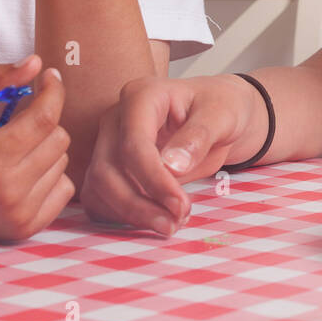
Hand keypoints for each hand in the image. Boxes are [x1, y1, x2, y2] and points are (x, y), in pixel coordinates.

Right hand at [0, 56, 72, 240]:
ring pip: (63, 162)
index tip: (50, 76)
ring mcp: (19, 213)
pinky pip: (64, 188)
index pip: (45, 117)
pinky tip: (21, 173)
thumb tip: (35, 62)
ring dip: (44, 149)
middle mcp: (8, 191)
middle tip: (15, 123)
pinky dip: (49, 176)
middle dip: (42, 122)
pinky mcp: (26, 228)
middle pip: (59, 138)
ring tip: (11, 151)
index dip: (53, 90)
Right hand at [81, 74, 261, 235]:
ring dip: (129, 214)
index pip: (133, 144)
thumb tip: (172, 166)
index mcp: (142, 95)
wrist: (219, 115)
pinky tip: (154, 220)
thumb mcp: (222, 115)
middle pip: (107, 170)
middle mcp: (117, 118)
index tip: (180, 206)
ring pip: (98, 188)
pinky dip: (122, 216)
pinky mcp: (110, 165)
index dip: (154, 180)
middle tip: (175, 223)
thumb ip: (199, 135)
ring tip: (170, 225)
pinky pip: (100, 198)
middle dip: (138, 205)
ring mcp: (108, 142)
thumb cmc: (222, 107)